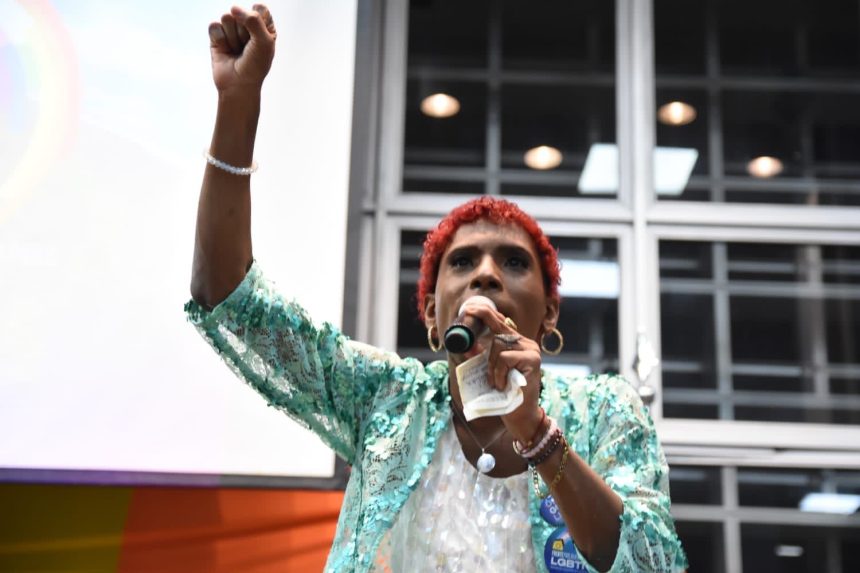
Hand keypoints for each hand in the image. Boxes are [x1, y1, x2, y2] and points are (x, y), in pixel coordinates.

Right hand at [208, 5, 276, 94]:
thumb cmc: (255, 66)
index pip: (259, 8)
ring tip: (237, 51)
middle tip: (247, 49)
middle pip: (240, 12)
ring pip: (227, 18)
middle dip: (244, 32)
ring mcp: (231, 30)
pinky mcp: (217, 36)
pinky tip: (226, 51)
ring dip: (232, 38)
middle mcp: (247, 25)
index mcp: (264, 25)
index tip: (259, 38)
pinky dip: (220, 40)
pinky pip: (214, 26)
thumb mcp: (264, 42)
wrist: (239, 85)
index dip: (257, 20)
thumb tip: (233, 8)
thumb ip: (253, 20)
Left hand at [461, 305, 544, 441]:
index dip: (486, 313)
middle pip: (498, 330)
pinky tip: (502, 384)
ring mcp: (531, 350)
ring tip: (497, 382)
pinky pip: (504, 357)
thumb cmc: (504, 393)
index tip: (470, 307)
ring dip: (491, 366)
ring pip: (498, 344)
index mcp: (517, 343)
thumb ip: (483, 356)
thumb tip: (466, 345)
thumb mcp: (490, 371)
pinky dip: (498, 372)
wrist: (520, 415)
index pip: (500, 322)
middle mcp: (526, 343)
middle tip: (473, 330)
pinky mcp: (532, 359)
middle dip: (483, 332)